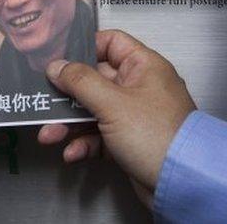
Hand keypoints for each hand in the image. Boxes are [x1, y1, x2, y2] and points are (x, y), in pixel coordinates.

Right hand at [37, 30, 195, 204]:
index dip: (83, 49)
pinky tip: (72, 152)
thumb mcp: (112, 103)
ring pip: (93, 111)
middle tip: (44, 102)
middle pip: (94, 80)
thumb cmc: (156, 136)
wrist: (182, 183)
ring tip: (49, 135)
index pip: (110, 43)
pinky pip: (99, 136)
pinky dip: (84, 143)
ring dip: (69, 123)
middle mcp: (139, 87)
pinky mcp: (128, 141)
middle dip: (67, 96)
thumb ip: (80, 81)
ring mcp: (134, 116)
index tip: (58, 59)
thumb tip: (56, 66)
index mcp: (143, 67)